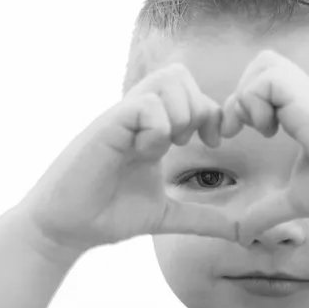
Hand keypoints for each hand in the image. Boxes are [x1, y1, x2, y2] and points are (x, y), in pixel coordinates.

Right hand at [14, 64, 242, 259]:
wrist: (65, 227)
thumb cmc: (108, 214)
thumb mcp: (168, 217)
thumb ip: (206, 219)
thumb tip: (243, 232)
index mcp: (153, 128)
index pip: (192, 92)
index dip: (213, 114)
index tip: (215, 144)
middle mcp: (137, 117)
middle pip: (180, 75)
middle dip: (198, 108)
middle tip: (190, 144)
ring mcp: (121, 119)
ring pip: (167, 80)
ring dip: (180, 114)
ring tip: (167, 147)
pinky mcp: (106, 129)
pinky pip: (144, 106)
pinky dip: (157, 127)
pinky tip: (148, 153)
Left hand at [218, 49, 308, 242]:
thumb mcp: (294, 200)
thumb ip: (265, 211)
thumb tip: (240, 234)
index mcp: (307, 111)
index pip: (266, 82)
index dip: (241, 105)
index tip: (235, 137)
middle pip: (265, 61)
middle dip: (241, 90)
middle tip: (239, 129)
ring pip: (266, 63)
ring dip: (249, 95)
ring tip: (259, 131)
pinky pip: (270, 79)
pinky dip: (257, 102)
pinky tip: (270, 132)